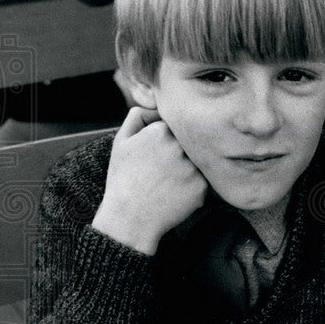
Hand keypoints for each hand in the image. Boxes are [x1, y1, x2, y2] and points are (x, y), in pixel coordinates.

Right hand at [92, 107, 206, 254]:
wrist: (130, 219)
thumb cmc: (123, 179)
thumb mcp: (121, 142)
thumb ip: (137, 117)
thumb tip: (153, 104)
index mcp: (160, 131)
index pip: (176, 126)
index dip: (166, 140)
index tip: (157, 155)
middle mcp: (179, 146)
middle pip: (189, 141)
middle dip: (180, 153)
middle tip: (164, 170)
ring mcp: (193, 167)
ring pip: (198, 160)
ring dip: (187, 168)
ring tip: (168, 182)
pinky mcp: (202, 186)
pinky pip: (203, 179)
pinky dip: (192, 186)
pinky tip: (175, 194)